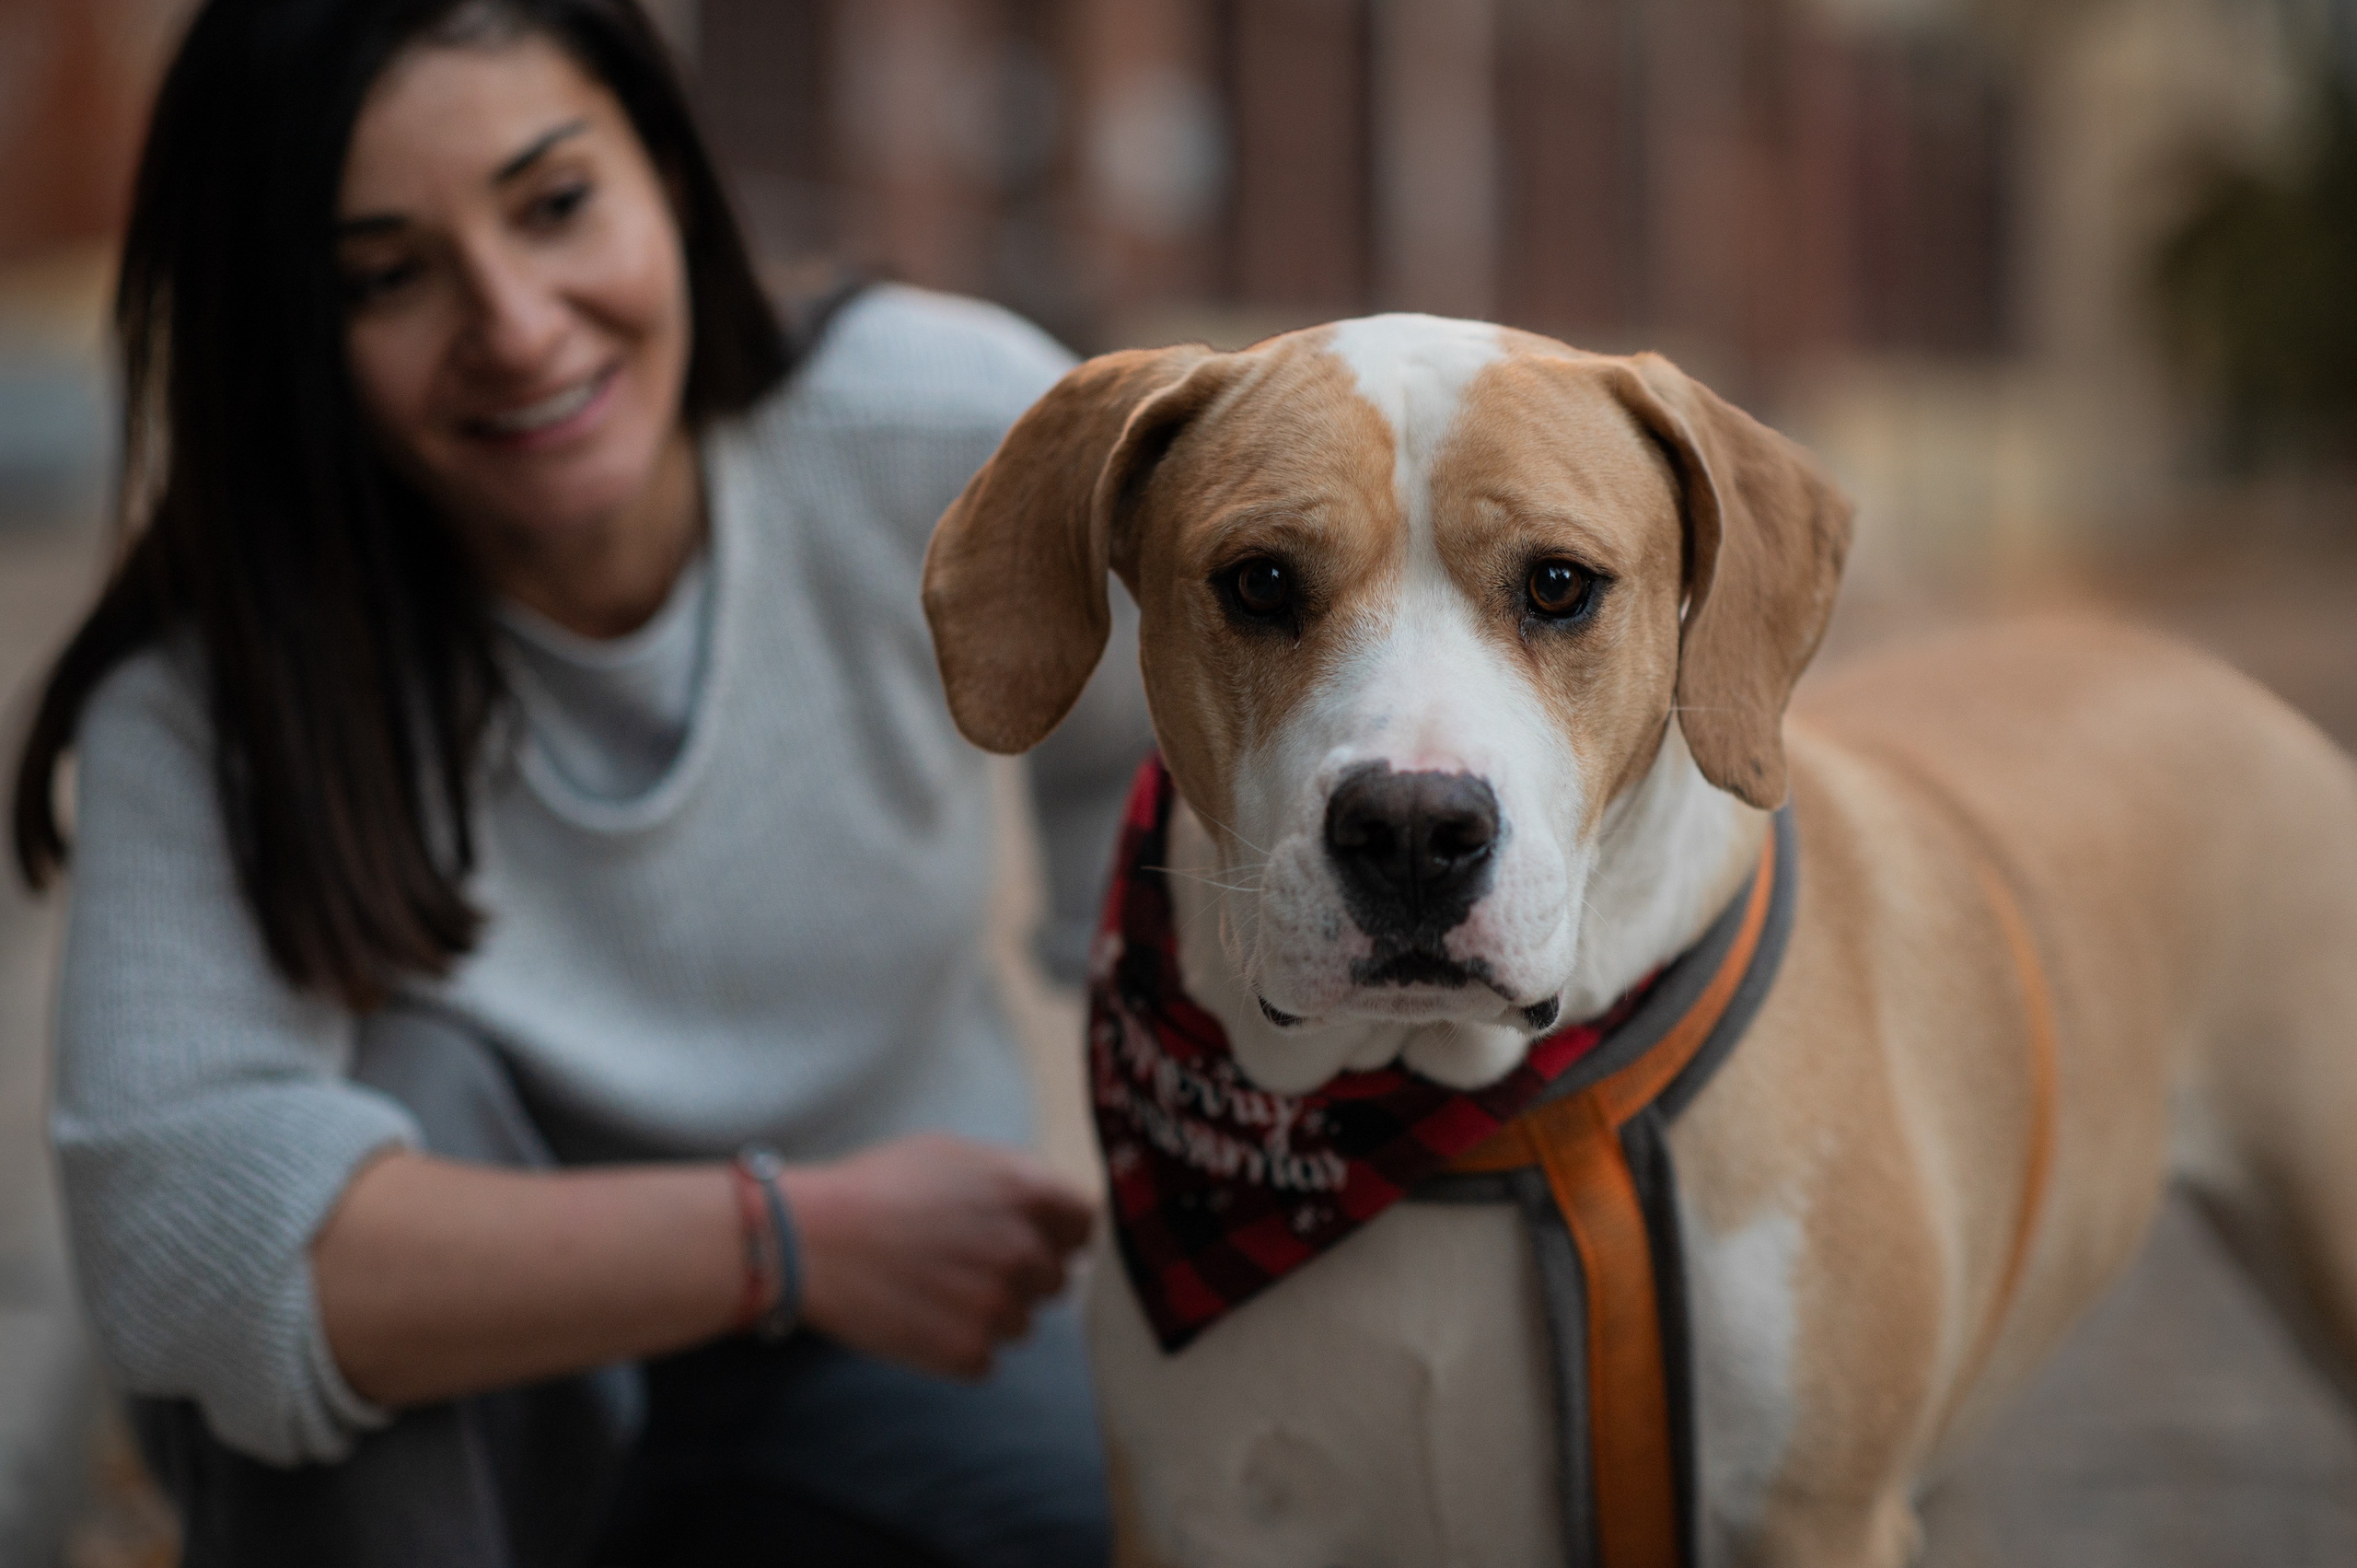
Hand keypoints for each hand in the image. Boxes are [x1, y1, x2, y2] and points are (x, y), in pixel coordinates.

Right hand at [778, 1134, 1095, 1378]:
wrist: (811, 1239)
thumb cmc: (877, 1187)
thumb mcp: (955, 1155)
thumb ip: (1016, 1181)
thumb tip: (1050, 1209)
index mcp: (1028, 1193)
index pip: (1085, 1226)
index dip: (1059, 1233)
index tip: (1038, 1240)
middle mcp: (1025, 1251)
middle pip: (1056, 1279)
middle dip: (1022, 1274)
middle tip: (968, 1264)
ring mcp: (999, 1307)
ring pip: (1022, 1322)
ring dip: (991, 1312)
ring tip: (934, 1288)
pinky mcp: (969, 1353)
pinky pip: (986, 1358)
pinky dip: (959, 1346)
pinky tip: (920, 1317)